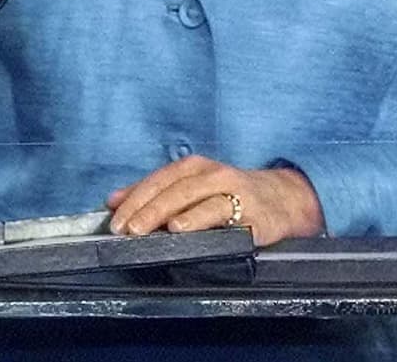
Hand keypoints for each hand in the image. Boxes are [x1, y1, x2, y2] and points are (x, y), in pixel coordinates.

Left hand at [106, 156, 322, 247]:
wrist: (283, 200)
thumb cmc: (231, 196)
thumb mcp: (194, 189)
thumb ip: (156, 195)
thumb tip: (113, 201)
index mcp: (194, 167)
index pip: (157, 179)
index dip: (134, 197)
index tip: (113, 217)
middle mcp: (210, 173)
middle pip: (171, 188)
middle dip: (144, 208)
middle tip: (124, 228)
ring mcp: (231, 189)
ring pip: (192, 197)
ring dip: (166, 212)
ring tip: (145, 227)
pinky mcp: (249, 210)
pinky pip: (220, 213)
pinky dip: (198, 219)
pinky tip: (182, 229)